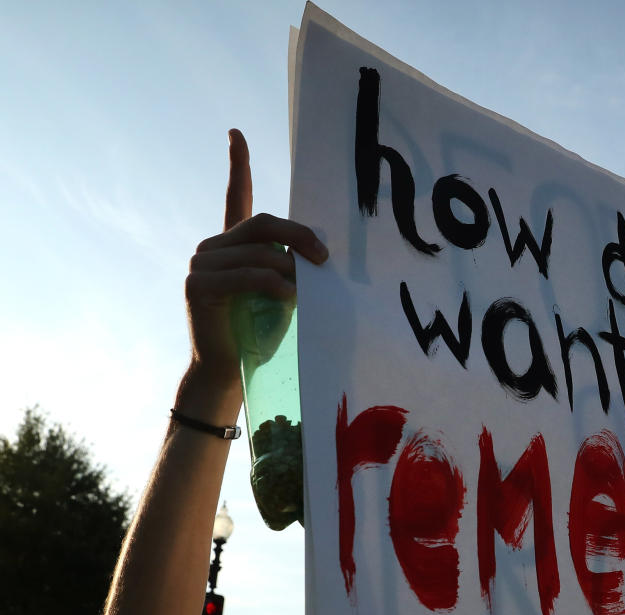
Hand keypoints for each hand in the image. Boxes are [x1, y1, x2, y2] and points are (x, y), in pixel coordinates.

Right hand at [182, 129, 327, 383]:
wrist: (227, 370)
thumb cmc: (259, 333)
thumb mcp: (280, 291)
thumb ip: (289, 266)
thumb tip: (319, 253)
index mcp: (232, 244)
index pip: (237, 197)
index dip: (238, 164)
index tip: (236, 134)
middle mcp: (213, 247)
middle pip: (263, 223)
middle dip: (299, 236)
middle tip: (324, 256)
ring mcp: (202, 263)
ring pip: (259, 250)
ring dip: (291, 268)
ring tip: (308, 287)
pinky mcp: (199, 284)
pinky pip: (248, 274)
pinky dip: (276, 284)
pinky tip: (290, 296)